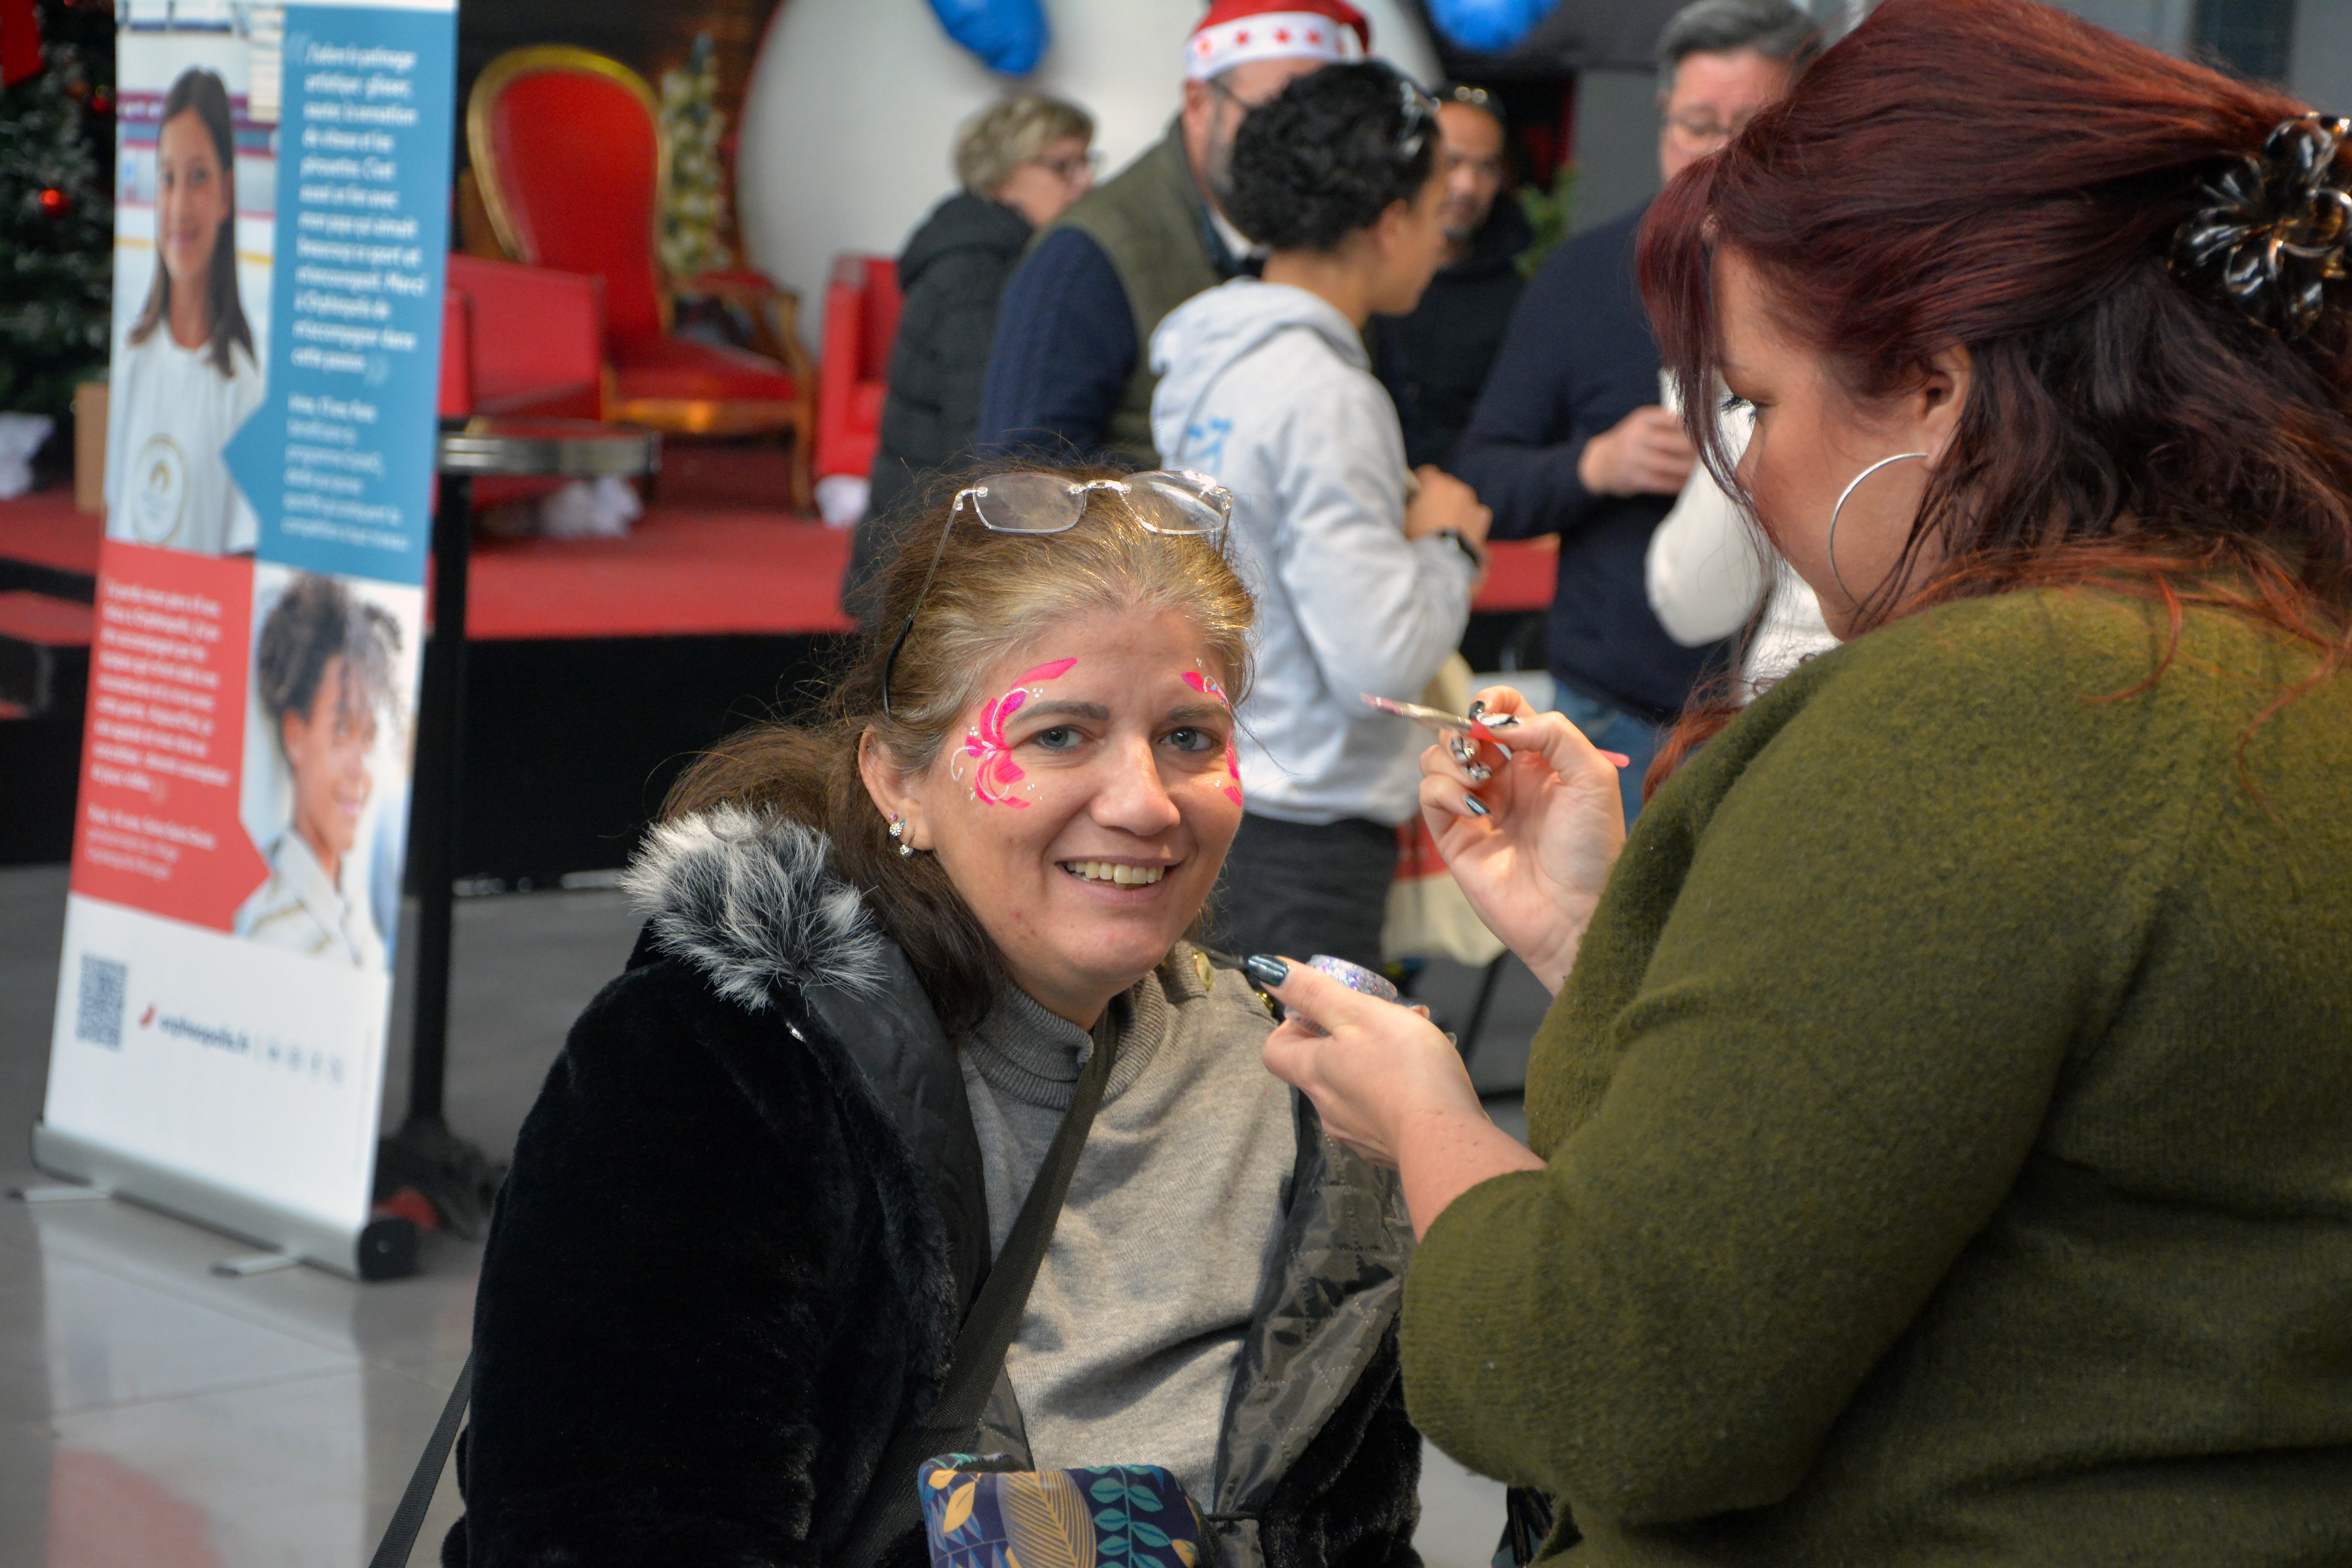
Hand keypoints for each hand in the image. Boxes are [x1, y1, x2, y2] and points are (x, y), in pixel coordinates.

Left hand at [1255, 957, 1478, 1169]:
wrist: (1446, 1140)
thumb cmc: (1405, 1070)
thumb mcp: (1357, 1013)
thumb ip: (1313, 992)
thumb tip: (1268, 970)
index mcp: (1313, 1072)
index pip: (1275, 1050)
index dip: (1293, 1026)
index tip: (1325, 1013)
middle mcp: (1326, 1108)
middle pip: (1320, 1067)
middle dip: (1348, 1038)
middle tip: (1386, 1021)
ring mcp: (1355, 1133)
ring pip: (1354, 1088)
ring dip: (1375, 1062)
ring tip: (1416, 1046)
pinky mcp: (1385, 1148)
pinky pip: (1381, 1113)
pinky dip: (1394, 1092)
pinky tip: (1425, 1082)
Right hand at [1404, 465, 1491, 547]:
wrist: (1443, 561)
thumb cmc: (1418, 540)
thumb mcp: (1403, 519)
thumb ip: (1408, 504)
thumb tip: (1410, 500)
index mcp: (1436, 484)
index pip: (1427, 472)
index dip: (1420, 483)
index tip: (1416, 494)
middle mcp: (1457, 489)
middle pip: (1447, 485)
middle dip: (1439, 496)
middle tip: (1430, 515)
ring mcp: (1473, 503)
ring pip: (1462, 499)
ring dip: (1455, 507)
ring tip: (1446, 527)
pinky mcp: (1483, 518)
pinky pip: (1475, 515)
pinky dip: (1469, 521)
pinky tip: (1461, 534)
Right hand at [1419, 687, 1626, 993]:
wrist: (1578, 913)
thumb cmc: (1594, 849)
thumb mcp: (1592, 776)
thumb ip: (1552, 732)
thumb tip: (1498, 724)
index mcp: (1539, 761)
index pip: (1503, 712)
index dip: (1490, 702)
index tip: (1487, 713)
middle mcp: (1505, 780)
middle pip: (1462, 732)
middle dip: (1463, 732)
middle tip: (1480, 755)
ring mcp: (1477, 808)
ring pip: (1437, 760)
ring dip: (1450, 760)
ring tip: (1478, 784)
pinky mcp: (1454, 837)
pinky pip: (1429, 796)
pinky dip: (1443, 791)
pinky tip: (1474, 808)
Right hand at [1577, 406, 1695, 496]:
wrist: (1600, 462)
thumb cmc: (1631, 441)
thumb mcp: (1643, 424)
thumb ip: (1667, 423)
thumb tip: (1703, 429)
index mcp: (1642, 418)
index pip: (1672, 419)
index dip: (1692, 427)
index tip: (1706, 434)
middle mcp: (1635, 435)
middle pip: (1671, 442)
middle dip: (1692, 449)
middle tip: (1706, 454)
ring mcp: (1632, 458)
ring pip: (1667, 464)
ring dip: (1687, 469)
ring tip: (1700, 471)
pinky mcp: (1632, 478)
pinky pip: (1659, 482)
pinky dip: (1676, 484)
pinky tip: (1686, 484)